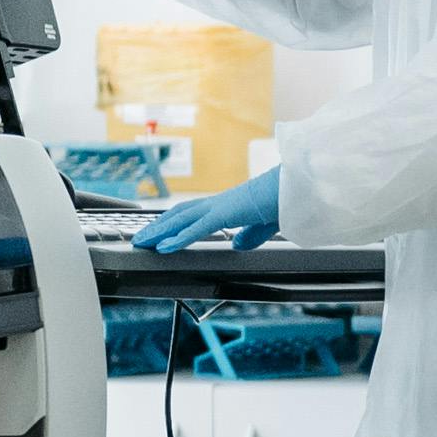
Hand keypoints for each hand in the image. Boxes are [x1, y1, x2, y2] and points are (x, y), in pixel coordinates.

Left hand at [135, 169, 282, 250]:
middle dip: (158, 226)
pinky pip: (196, 228)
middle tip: (141, 238)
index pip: (192, 213)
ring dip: (159, 231)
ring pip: (180, 219)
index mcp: (227, 205)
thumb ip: (250, 235)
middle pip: (179, 214)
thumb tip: (237, 244)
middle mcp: (218, 203)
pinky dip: (177, 238)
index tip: (159, 231)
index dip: (173, 222)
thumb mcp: (263, 226)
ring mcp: (219, 206)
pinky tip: (163, 247)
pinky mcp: (224, 214)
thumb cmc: (284, 201)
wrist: (296, 189)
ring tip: (142, 242)